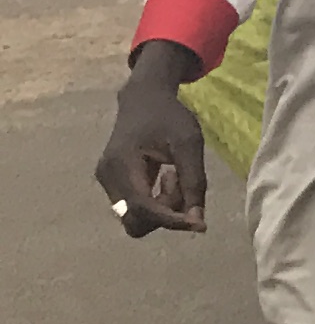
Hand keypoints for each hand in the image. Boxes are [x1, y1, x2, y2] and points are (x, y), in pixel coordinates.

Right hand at [94, 44, 208, 235]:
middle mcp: (108, 178)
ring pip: (137, 216)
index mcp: (122, 165)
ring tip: (175, 176)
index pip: (142, 208)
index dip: (170, 221)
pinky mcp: (112, 184)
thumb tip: (196, 221)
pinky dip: (156, 201)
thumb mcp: (189, 145)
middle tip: (182, 184)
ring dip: (163, 206)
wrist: (143, 99)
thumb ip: (194, 183)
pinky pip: (136, 207)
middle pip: (136, 220)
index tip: (198, 223)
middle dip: (166, 213)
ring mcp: (107, 182)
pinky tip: (166, 176)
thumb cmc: (168, 117)